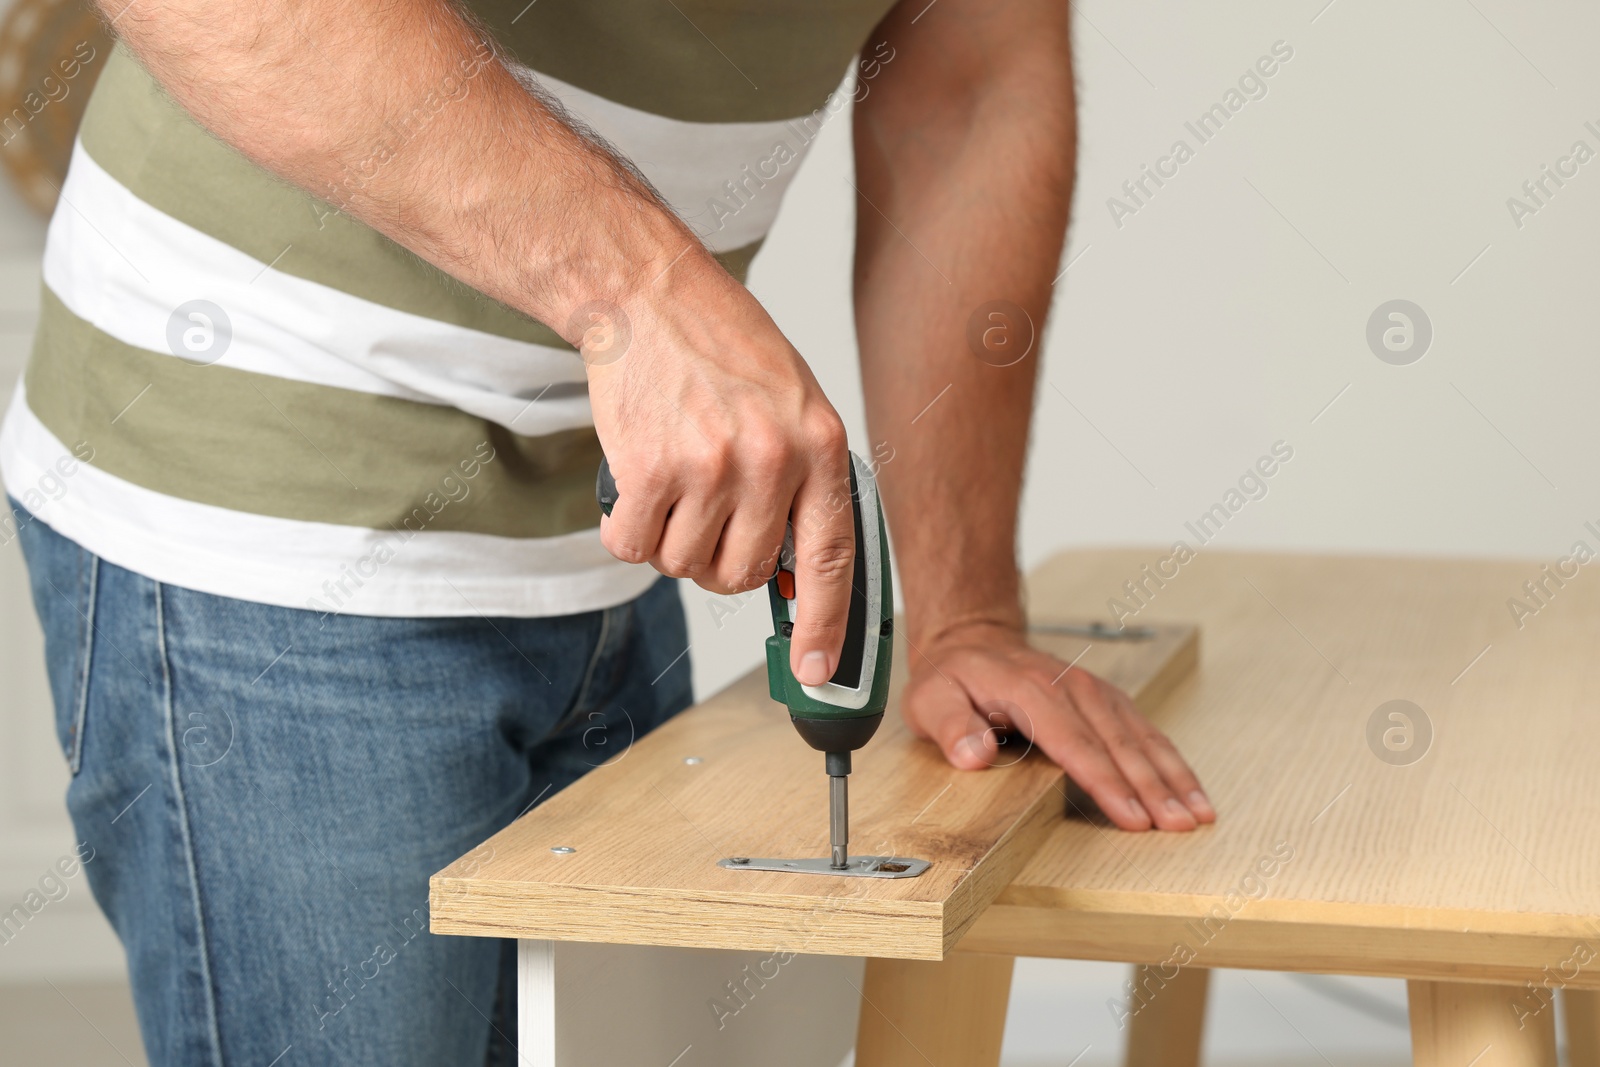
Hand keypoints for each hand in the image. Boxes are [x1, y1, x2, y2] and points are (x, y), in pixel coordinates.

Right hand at [583, 252, 854, 686]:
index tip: (818, 670)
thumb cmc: (722, 348)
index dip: (826, 625)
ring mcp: (710, 466)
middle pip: (743, 574)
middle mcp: (771, 460)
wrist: (650, 294)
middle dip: (718, 562)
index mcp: (820, 445)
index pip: (832, 560)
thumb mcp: (793, 405)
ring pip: (685, 566)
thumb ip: (802, 485)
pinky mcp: (649, 469)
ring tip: (671, 482)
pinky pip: (634, 547)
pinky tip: (636, 484)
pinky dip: (627, 530)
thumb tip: (796, 574)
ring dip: (670, 541)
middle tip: (704, 516)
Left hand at [900, 622, 1214, 830]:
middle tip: (1180, 826)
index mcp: (1032, 691)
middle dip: (1153, 788)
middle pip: (1119, 745)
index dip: (1106, 783)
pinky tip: (1192, 792)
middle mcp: (1072, 688)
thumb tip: (975, 754)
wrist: (974, 640)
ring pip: (1142, 739)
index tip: (1133, 816)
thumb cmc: (953, 678)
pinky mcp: (1107, 702)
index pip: (1075, 744)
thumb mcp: (930, 699)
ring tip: (1199, 815)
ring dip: (1173, 778)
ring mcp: (1095, 693)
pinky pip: (1146, 734)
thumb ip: (951, 726)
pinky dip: (1173, 764)